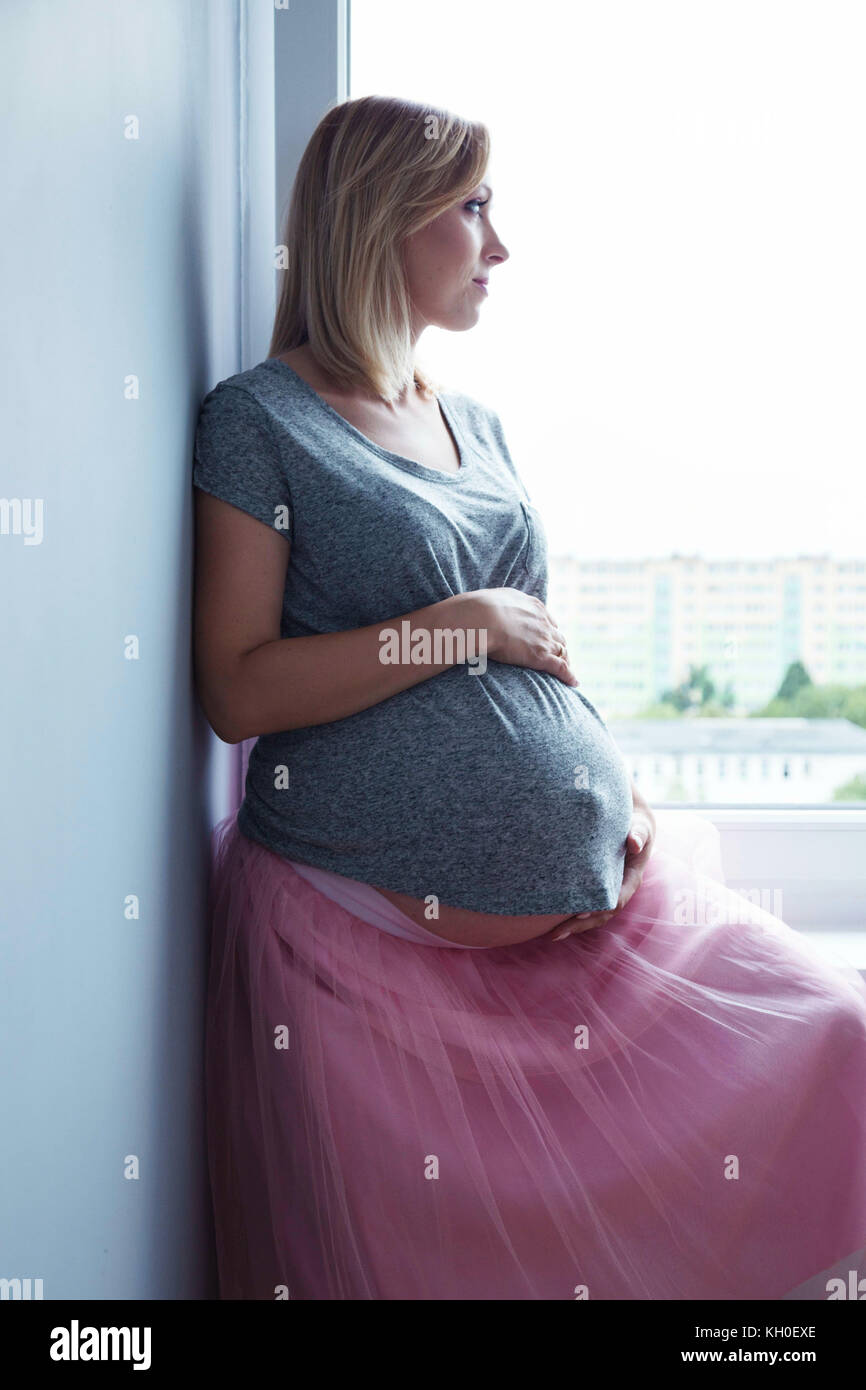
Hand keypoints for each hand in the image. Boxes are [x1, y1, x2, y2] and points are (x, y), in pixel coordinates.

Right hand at [470, 587, 579, 686]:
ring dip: (565, 661)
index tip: (547, 638)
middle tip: (557, 656)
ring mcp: (544, 640)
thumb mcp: (496, 598)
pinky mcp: (541, 657)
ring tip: (566, 671)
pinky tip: (574, 682)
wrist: (482, 618)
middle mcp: (543, 622)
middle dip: (559, 646)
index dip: (549, 631)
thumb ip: (502, 604)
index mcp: (534, 607)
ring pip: (562, 652)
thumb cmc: (481, 610)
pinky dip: (569, 676)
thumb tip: (494, 608)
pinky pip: (561, 668)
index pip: (548, 621)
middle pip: (558, 637)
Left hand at [549, 785, 655, 940]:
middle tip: (556, 933)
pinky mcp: (597, 888)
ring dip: (574, 925)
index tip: (579, 913)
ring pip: (593, 914)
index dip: (599, 908)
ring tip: (552, 934)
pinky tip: (552, 918)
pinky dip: (572, 914)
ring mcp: (609, 891)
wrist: (633, 823)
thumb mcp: (640, 826)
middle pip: (601, 914)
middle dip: (580, 924)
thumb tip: (634, 843)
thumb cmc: (636, 824)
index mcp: (631, 879)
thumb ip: (639, 833)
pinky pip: (587, 905)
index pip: (616, 900)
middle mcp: (620, 889)